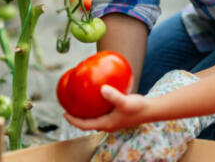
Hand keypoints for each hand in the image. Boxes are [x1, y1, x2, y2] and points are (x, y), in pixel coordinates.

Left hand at [67, 70, 214, 161]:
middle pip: (87, 122)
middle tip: (68, 105)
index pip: (84, 125)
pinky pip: (101, 110)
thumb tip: (102, 89)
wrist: (151, 109)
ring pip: (94, 117)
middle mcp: (107, 123)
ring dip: (85, 111)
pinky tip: (96, 93)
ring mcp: (112, 120)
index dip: (72, 120)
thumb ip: (114, 96)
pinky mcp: (116, 114)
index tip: (63, 112)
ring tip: (79, 101)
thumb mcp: (125, 101)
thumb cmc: (138, 107)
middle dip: (76, 116)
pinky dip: (95, 105)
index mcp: (106, 124)